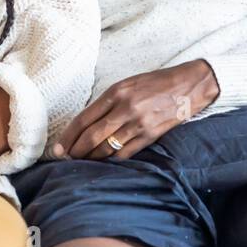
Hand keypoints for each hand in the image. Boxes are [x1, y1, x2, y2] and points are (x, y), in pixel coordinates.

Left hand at [52, 60, 220, 160]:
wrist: (188, 86)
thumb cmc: (155, 83)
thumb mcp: (127, 84)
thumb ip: (107, 102)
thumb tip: (85, 124)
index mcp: (116, 92)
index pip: (84, 119)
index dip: (68, 136)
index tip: (58, 148)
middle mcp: (125, 108)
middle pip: (92, 136)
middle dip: (75, 151)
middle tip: (65, 159)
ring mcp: (139, 124)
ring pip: (107, 148)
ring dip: (91, 158)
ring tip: (82, 162)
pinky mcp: (151, 136)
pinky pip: (125, 154)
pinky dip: (111, 160)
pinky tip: (103, 162)